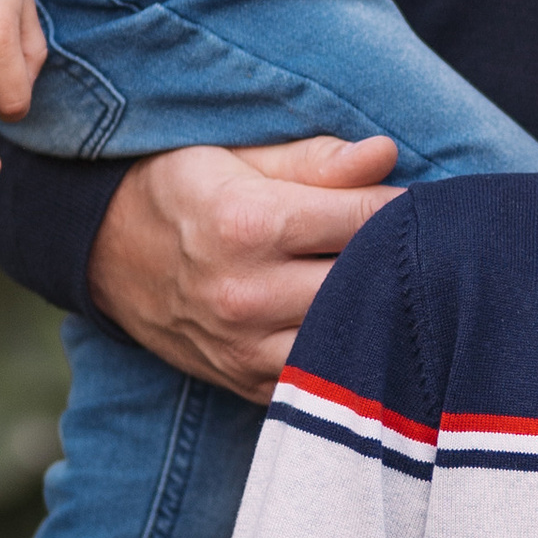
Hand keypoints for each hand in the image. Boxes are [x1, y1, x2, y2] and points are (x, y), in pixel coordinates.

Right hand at [89, 136, 402, 398]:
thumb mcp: (238, 157)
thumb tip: (386, 155)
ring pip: (350, 337)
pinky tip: (366, 325)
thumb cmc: (182, 189)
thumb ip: (315, 161)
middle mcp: (246, 293)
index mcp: (249, 224)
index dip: (406, 207)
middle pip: (366, 282)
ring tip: (403, 286)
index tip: (428, 202)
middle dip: (404, 261)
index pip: (365, 218)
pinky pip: (320, 377)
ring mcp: (244, 348)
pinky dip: (349, 353)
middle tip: (431, 245)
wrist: (106, 254)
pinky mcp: (245, 383)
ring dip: (382, 312)